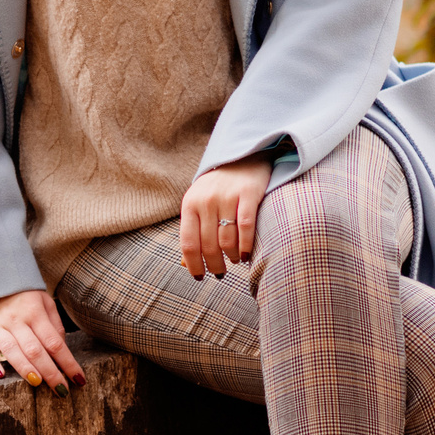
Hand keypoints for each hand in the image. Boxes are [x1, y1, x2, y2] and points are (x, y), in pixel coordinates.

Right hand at [0, 288, 83, 389]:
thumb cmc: (22, 292)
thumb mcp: (44, 300)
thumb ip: (54, 324)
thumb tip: (62, 350)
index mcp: (35, 312)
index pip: (55, 343)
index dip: (68, 363)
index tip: (79, 380)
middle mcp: (16, 319)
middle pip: (35, 350)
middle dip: (50, 372)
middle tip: (61, 391)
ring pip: (12, 351)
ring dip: (25, 369)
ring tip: (38, 383)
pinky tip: (0, 375)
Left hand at [181, 157, 272, 277]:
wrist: (241, 156)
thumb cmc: (217, 189)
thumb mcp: (198, 205)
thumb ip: (192, 231)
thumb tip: (186, 265)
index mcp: (189, 204)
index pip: (188, 243)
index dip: (193, 264)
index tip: (199, 277)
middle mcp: (206, 200)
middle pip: (209, 245)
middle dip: (215, 265)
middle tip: (220, 273)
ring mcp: (227, 196)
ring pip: (227, 240)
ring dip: (231, 257)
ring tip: (234, 260)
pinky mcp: (248, 194)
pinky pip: (245, 227)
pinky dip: (246, 246)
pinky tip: (246, 256)